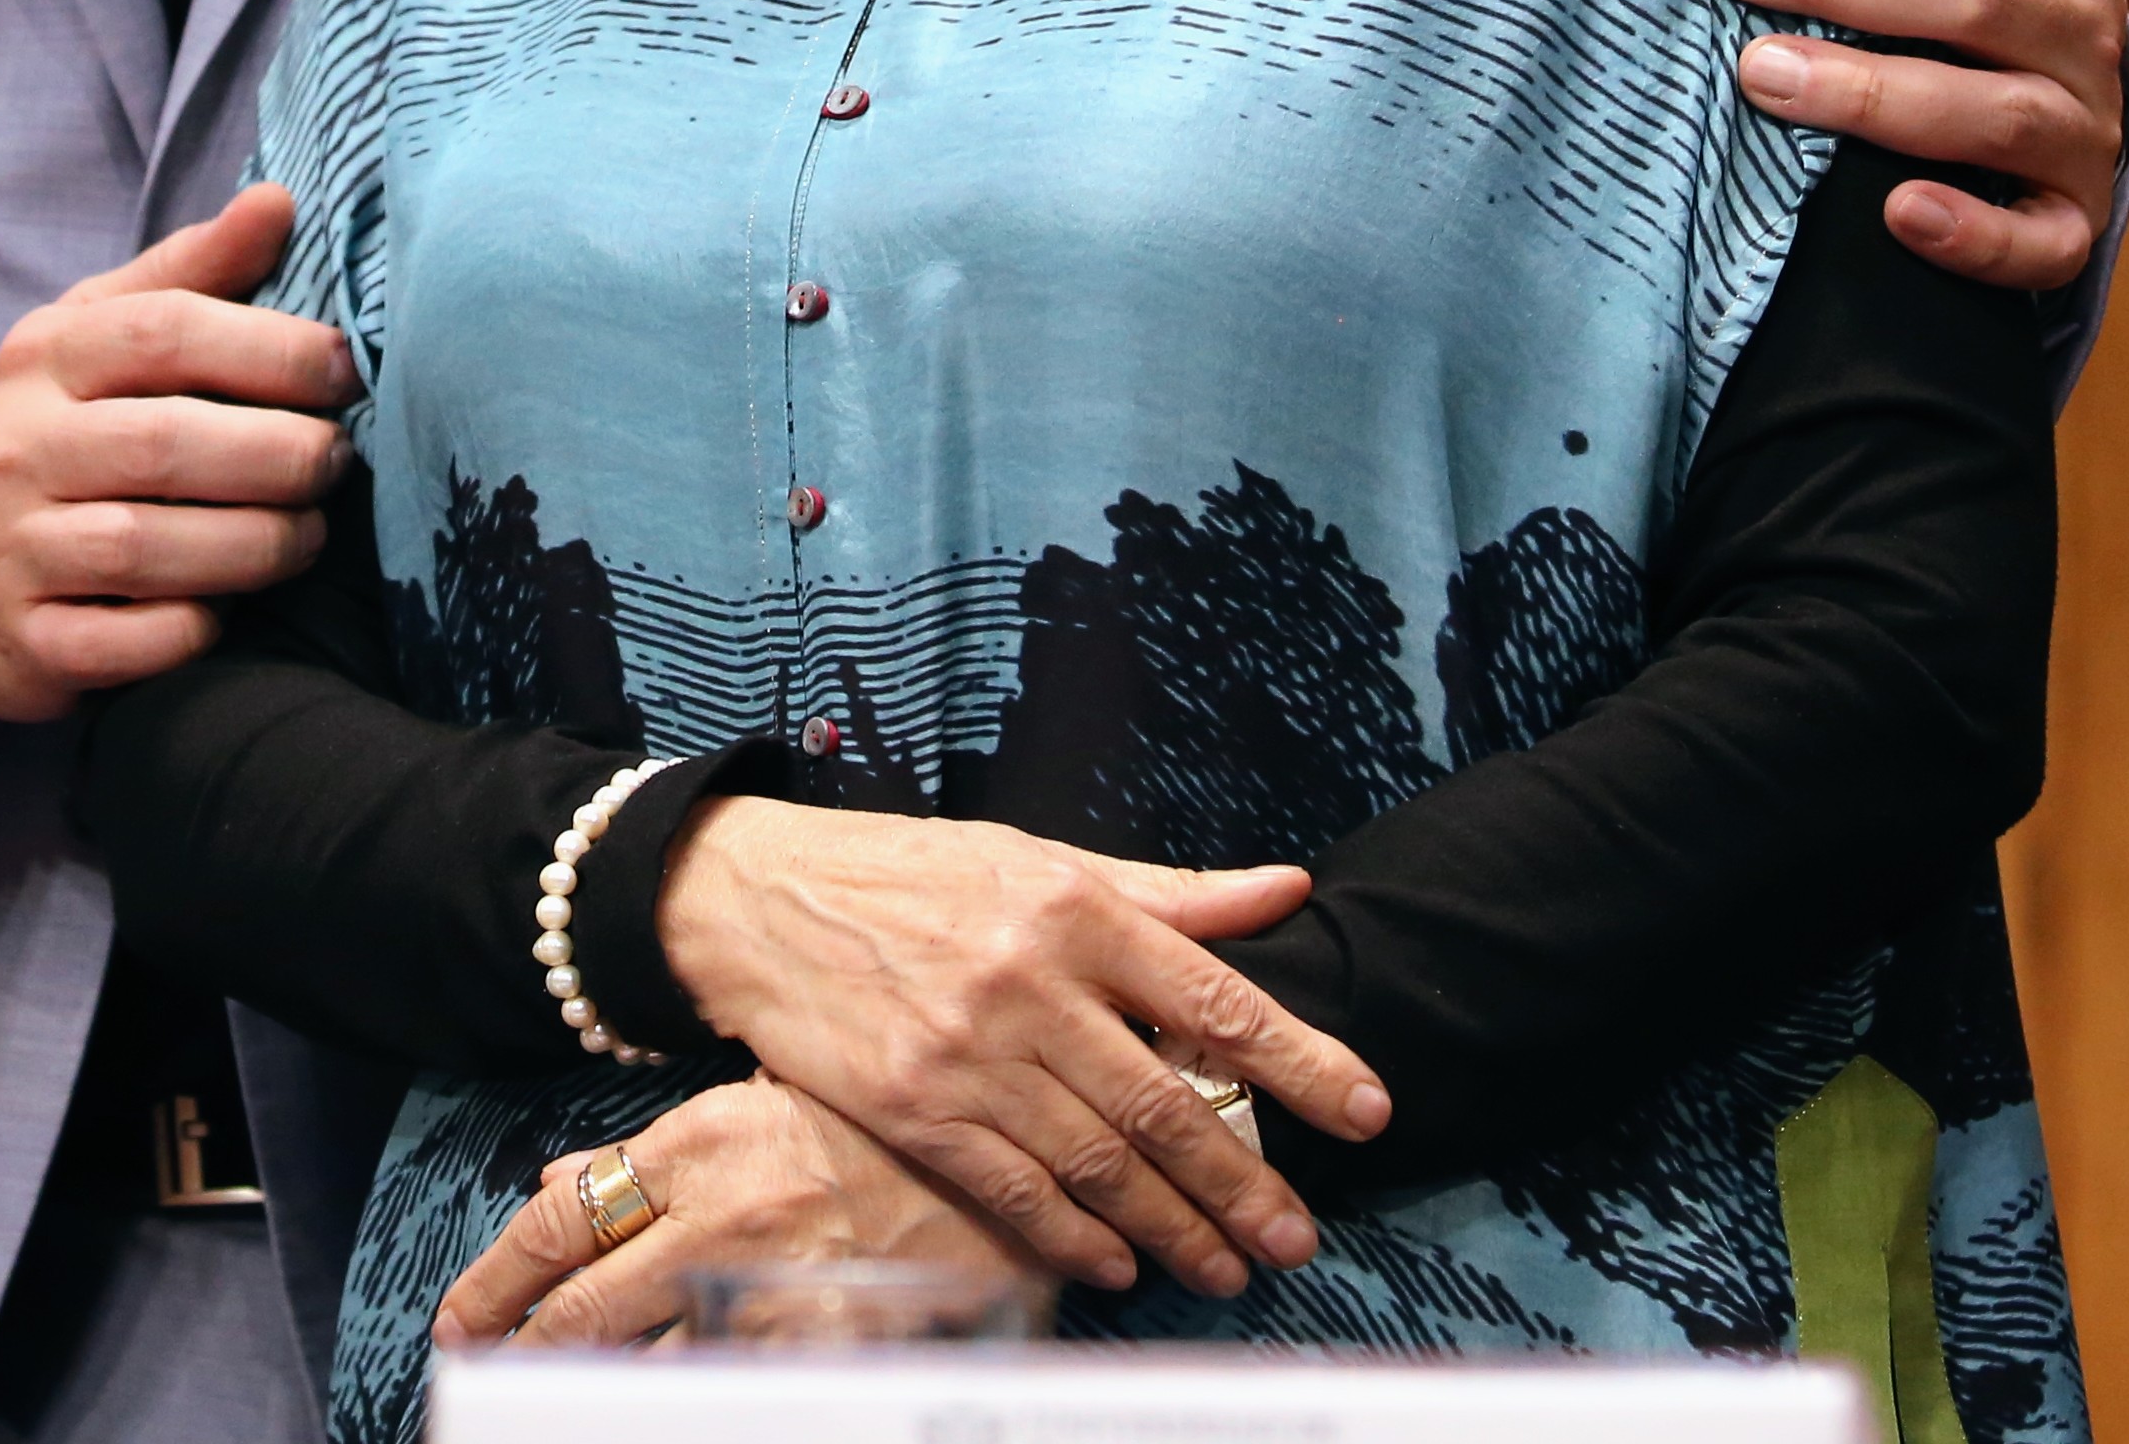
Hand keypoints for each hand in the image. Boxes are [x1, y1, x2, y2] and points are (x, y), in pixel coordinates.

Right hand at [0, 184, 354, 719]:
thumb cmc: (65, 426)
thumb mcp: (104, 330)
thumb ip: (194, 269)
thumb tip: (278, 200)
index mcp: (46, 353)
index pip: (166, 331)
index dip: (273, 348)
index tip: (345, 372)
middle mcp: (17, 446)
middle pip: (167, 444)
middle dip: (280, 455)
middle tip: (338, 462)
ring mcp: (12, 548)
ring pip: (148, 547)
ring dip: (256, 545)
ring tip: (309, 535)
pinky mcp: (24, 641)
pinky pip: (124, 644)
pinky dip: (191, 629)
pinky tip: (228, 609)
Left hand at [435, 1079, 1044, 1348]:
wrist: (1018, 1156)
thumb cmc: (890, 1122)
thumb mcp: (764, 1102)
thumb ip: (658, 1151)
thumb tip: (561, 1180)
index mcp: (706, 1142)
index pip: (568, 1217)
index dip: (498, 1279)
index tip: (460, 1322)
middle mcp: (724, 1214)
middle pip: (585, 1308)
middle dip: (524, 1353)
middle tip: (484, 1381)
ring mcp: (772, 1287)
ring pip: (643, 1363)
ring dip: (592, 1388)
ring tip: (552, 1407)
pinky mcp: (820, 1348)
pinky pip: (724, 1395)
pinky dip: (684, 1405)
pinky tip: (661, 1408)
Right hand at [651, 799, 1387, 1297]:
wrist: (761, 896)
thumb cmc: (915, 874)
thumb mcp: (1044, 859)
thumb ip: (1169, 893)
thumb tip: (1286, 889)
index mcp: (1075, 906)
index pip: (1214, 995)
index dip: (1301, 1060)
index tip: (1366, 1110)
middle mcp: (1030, 979)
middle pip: (1164, 1102)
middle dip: (1242, 1181)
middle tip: (1298, 1237)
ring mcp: (970, 1051)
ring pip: (1098, 1162)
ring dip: (1172, 1228)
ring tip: (1227, 1268)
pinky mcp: (915, 1108)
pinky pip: (1016, 1191)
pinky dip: (1075, 1238)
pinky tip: (1118, 1267)